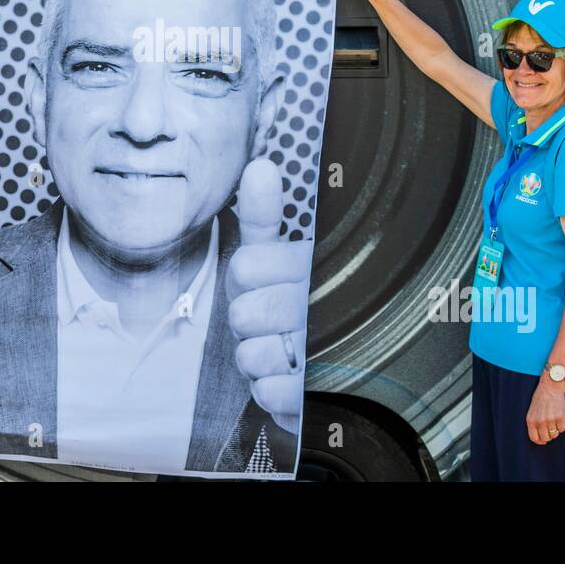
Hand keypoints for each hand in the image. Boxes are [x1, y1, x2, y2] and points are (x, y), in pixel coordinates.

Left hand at [226, 158, 312, 433]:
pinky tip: (280, 375)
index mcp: (308, 266)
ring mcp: (320, 354)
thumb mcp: (269, 254)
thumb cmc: (282, 301)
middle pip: (245, 313)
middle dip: (245, 318)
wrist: (314, 369)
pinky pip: (268, 391)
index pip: (247, 265)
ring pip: (253, 354)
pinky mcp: (314, 396)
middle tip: (262, 317)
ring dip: (253, 355)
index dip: (244, 275)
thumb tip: (260, 166)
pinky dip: (266, 388)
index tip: (255, 276)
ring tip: (272, 346)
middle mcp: (319, 307)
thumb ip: (261, 216)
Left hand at [526, 381, 564, 444]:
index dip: (540, 441)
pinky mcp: (560, 417)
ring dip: (555, 430)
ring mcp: (550, 420)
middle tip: (550, 429)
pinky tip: (559, 417)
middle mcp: (540, 421)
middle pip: (545, 438)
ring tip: (554, 419)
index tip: (543, 440)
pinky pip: (562, 429)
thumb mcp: (532, 411)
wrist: (550, 386)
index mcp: (531, 420)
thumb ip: (534, 423)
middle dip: (548, 436)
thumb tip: (540, 439)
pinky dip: (561, 425)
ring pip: (554, 434)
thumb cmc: (540, 398)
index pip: (534, 438)